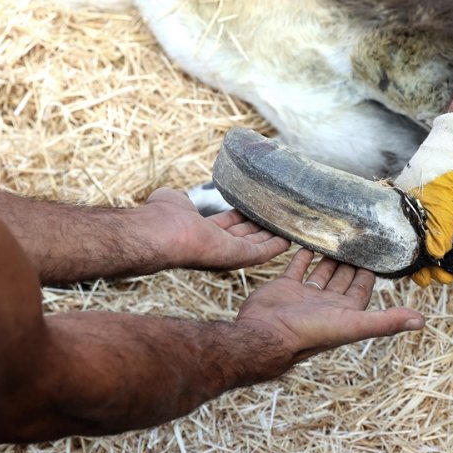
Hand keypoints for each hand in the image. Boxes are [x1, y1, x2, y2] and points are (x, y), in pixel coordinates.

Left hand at [141, 188, 290, 270]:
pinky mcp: (239, 257)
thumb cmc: (161, 216)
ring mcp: (229, 253)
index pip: (228, 224)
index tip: (256, 207)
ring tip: (292, 224)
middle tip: (280, 214)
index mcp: (203, 232)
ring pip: (258, 243)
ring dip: (274, 235)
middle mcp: (217, 245)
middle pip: (246, 235)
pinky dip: (278, 246)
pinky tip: (291, 238)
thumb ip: (180, 199)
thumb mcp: (173, 200)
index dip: (243, 216)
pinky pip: (263, 252)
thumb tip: (179, 196)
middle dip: (262, 225)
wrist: (160, 232)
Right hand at [231, 249, 424, 383]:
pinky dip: (304, 254)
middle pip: (344, 278)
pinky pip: (298, 266)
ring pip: (323, 271)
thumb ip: (385, 322)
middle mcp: (327, 304)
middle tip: (360, 237)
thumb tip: (421, 321)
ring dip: (331, 257)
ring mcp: (305, 295)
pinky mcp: (285, 286)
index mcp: (345, 312)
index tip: (379, 252)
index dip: (370, 272)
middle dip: (352, 260)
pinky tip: (309, 240)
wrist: (265, 334)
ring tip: (338, 234)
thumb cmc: (309, 333)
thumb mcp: (352, 325)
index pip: (363, 288)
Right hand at [393, 112, 452, 285]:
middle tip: (444, 278)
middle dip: (431, 266)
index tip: (426, 278)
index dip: (414, 262)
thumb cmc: (447, 165)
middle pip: (421, 248)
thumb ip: (440, 228)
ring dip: (446, 262)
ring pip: (439, 244)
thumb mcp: (442, 199)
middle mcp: (418, 212)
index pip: (404, 243)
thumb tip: (436, 256)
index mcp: (406, 208)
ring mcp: (438, 211)